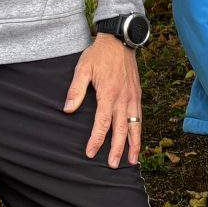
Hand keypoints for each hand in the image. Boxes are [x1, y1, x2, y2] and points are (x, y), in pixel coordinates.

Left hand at [66, 34, 144, 165]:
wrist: (120, 41)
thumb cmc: (99, 54)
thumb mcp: (83, 68)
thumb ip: (76, 90)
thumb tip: (68, 109)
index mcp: (109, 94)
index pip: (102, 123)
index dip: (97, 140)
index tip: (91, 153)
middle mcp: (124, 99)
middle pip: (121, 130)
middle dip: (117, 149)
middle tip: (112, 165)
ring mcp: (133, 98)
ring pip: (135, 127)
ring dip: (134, 145)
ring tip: (132, 161)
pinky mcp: (137, 95)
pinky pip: (139, 118)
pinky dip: (139, 131)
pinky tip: (137, 140)